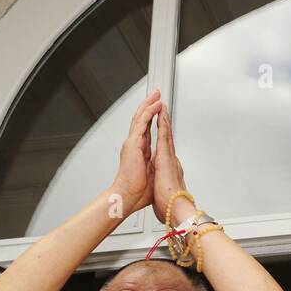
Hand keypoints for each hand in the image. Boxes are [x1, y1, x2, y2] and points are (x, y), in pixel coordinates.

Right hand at [110, 90, 161, 220]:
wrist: (129, 196)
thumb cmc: (138, 191)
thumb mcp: (150, 174)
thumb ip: (154, 166)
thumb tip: (161, 167)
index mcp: (139, 151)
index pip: (145, 129)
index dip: (151, 117)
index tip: (158, 108)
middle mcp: (134, 144)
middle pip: (141, 119)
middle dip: (149, 105)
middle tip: (156, 94)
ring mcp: (133, 142)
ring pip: (141, 117)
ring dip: (149, 104)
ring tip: (157, 94)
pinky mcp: (133, 143)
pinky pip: (142, 123)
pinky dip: (149, 112)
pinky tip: (155, 105)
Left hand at [151, 103, 193, 225]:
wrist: (176, 210)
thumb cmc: (171, 206)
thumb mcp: (165, 195)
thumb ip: (167, 189)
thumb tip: (166, 192)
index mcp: (169, 170)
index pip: (165, 150)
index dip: (163, 138)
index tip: (162, 129)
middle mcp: (171, 161)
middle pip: (167, 138)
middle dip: (165, 124)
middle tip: (164, 110)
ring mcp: (170, 158)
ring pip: (167, 134)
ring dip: (164, 119)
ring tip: (162, 106)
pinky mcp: (166, 157)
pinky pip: (164, 137)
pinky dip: (163, 125)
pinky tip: (162, 115)